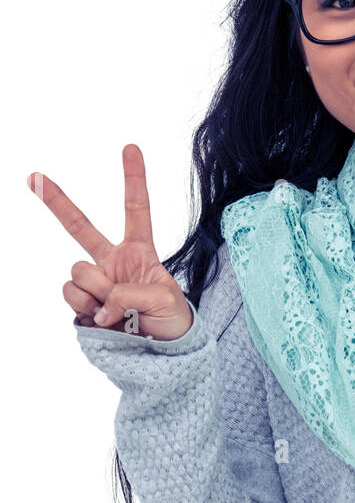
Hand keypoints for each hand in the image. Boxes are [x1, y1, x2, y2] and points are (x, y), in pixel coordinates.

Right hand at [26, 144, 194, 340]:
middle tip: (32, 176)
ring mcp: (94, 284)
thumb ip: (131, 292)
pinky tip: (104, 321)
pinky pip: (71, 296)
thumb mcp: (166, 300)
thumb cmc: (173, 322)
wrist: (162, 355)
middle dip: (56, 201)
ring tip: (119, 312)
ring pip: (79, 271)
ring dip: (98, 291)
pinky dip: (87, 309)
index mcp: (140, 252)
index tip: (130, 147)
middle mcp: (113, 263)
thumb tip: (100, 304)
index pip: (137, 210)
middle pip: (80, 227)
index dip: (134, 179)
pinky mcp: (81, 306)